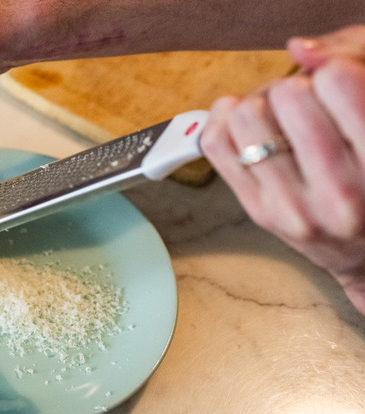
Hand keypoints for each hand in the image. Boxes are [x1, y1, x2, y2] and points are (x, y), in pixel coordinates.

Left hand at [200, 25, 364, 314]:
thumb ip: (353, 69)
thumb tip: (299, 50)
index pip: (337, 81)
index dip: (334, 72)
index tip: (337, 86)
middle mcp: (340, 194)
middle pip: (287, 94)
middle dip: (297, 88)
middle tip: (308, 104)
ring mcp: (292, 208)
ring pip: (245, 115)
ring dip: (260, 104)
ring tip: (280, 119)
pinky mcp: (257, 211)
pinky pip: (215, 144)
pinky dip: (225, 121)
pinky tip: (249, 127)